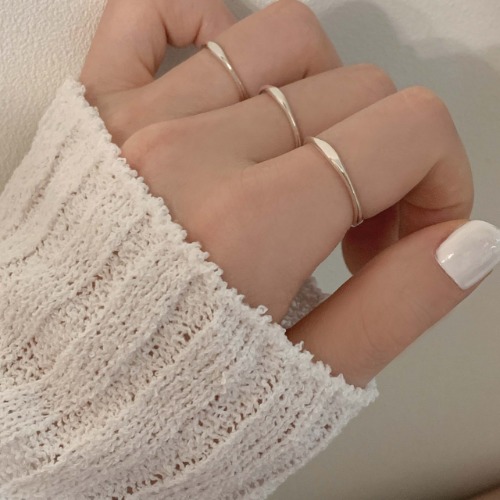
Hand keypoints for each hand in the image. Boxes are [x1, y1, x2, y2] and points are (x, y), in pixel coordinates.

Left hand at [79, 0, 477, 387]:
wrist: (55, 408)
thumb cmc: (165, 407)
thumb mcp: (302, 380)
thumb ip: (396, 308)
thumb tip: (469, 243)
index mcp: (248, 228)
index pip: (407, 133)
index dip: (443, 180)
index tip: (417, 234)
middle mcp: (189, 158)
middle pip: (356, 90)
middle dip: (389, 158)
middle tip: (357, 229)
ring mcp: (136, 123)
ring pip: (282, 37)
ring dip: (326, 93)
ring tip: (306, 163)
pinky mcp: (96, 112)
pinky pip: (153, 11)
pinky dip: (208, 22)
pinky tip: (234, 81)